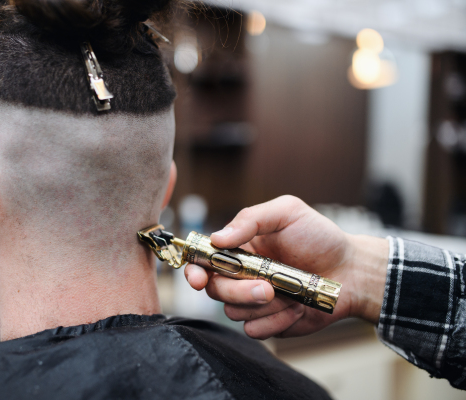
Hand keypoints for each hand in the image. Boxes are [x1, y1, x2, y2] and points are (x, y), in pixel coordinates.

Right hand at [185, 195, 387, 339]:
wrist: (351, 271)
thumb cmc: (319, 238)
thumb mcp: (286, 212)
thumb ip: (250, 219)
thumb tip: (217, 238)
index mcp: (238, 249)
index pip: (202, 260)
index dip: (194, 270)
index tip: (199, 278)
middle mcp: (240, 276)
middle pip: (214, 290)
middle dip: (237, 290)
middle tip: (267, 286)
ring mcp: (253, 301)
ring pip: (233, 312)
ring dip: (260, 305)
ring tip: (290, 292)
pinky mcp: (269, 322)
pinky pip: (255, 330)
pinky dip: (276, 321)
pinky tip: (295, 307)